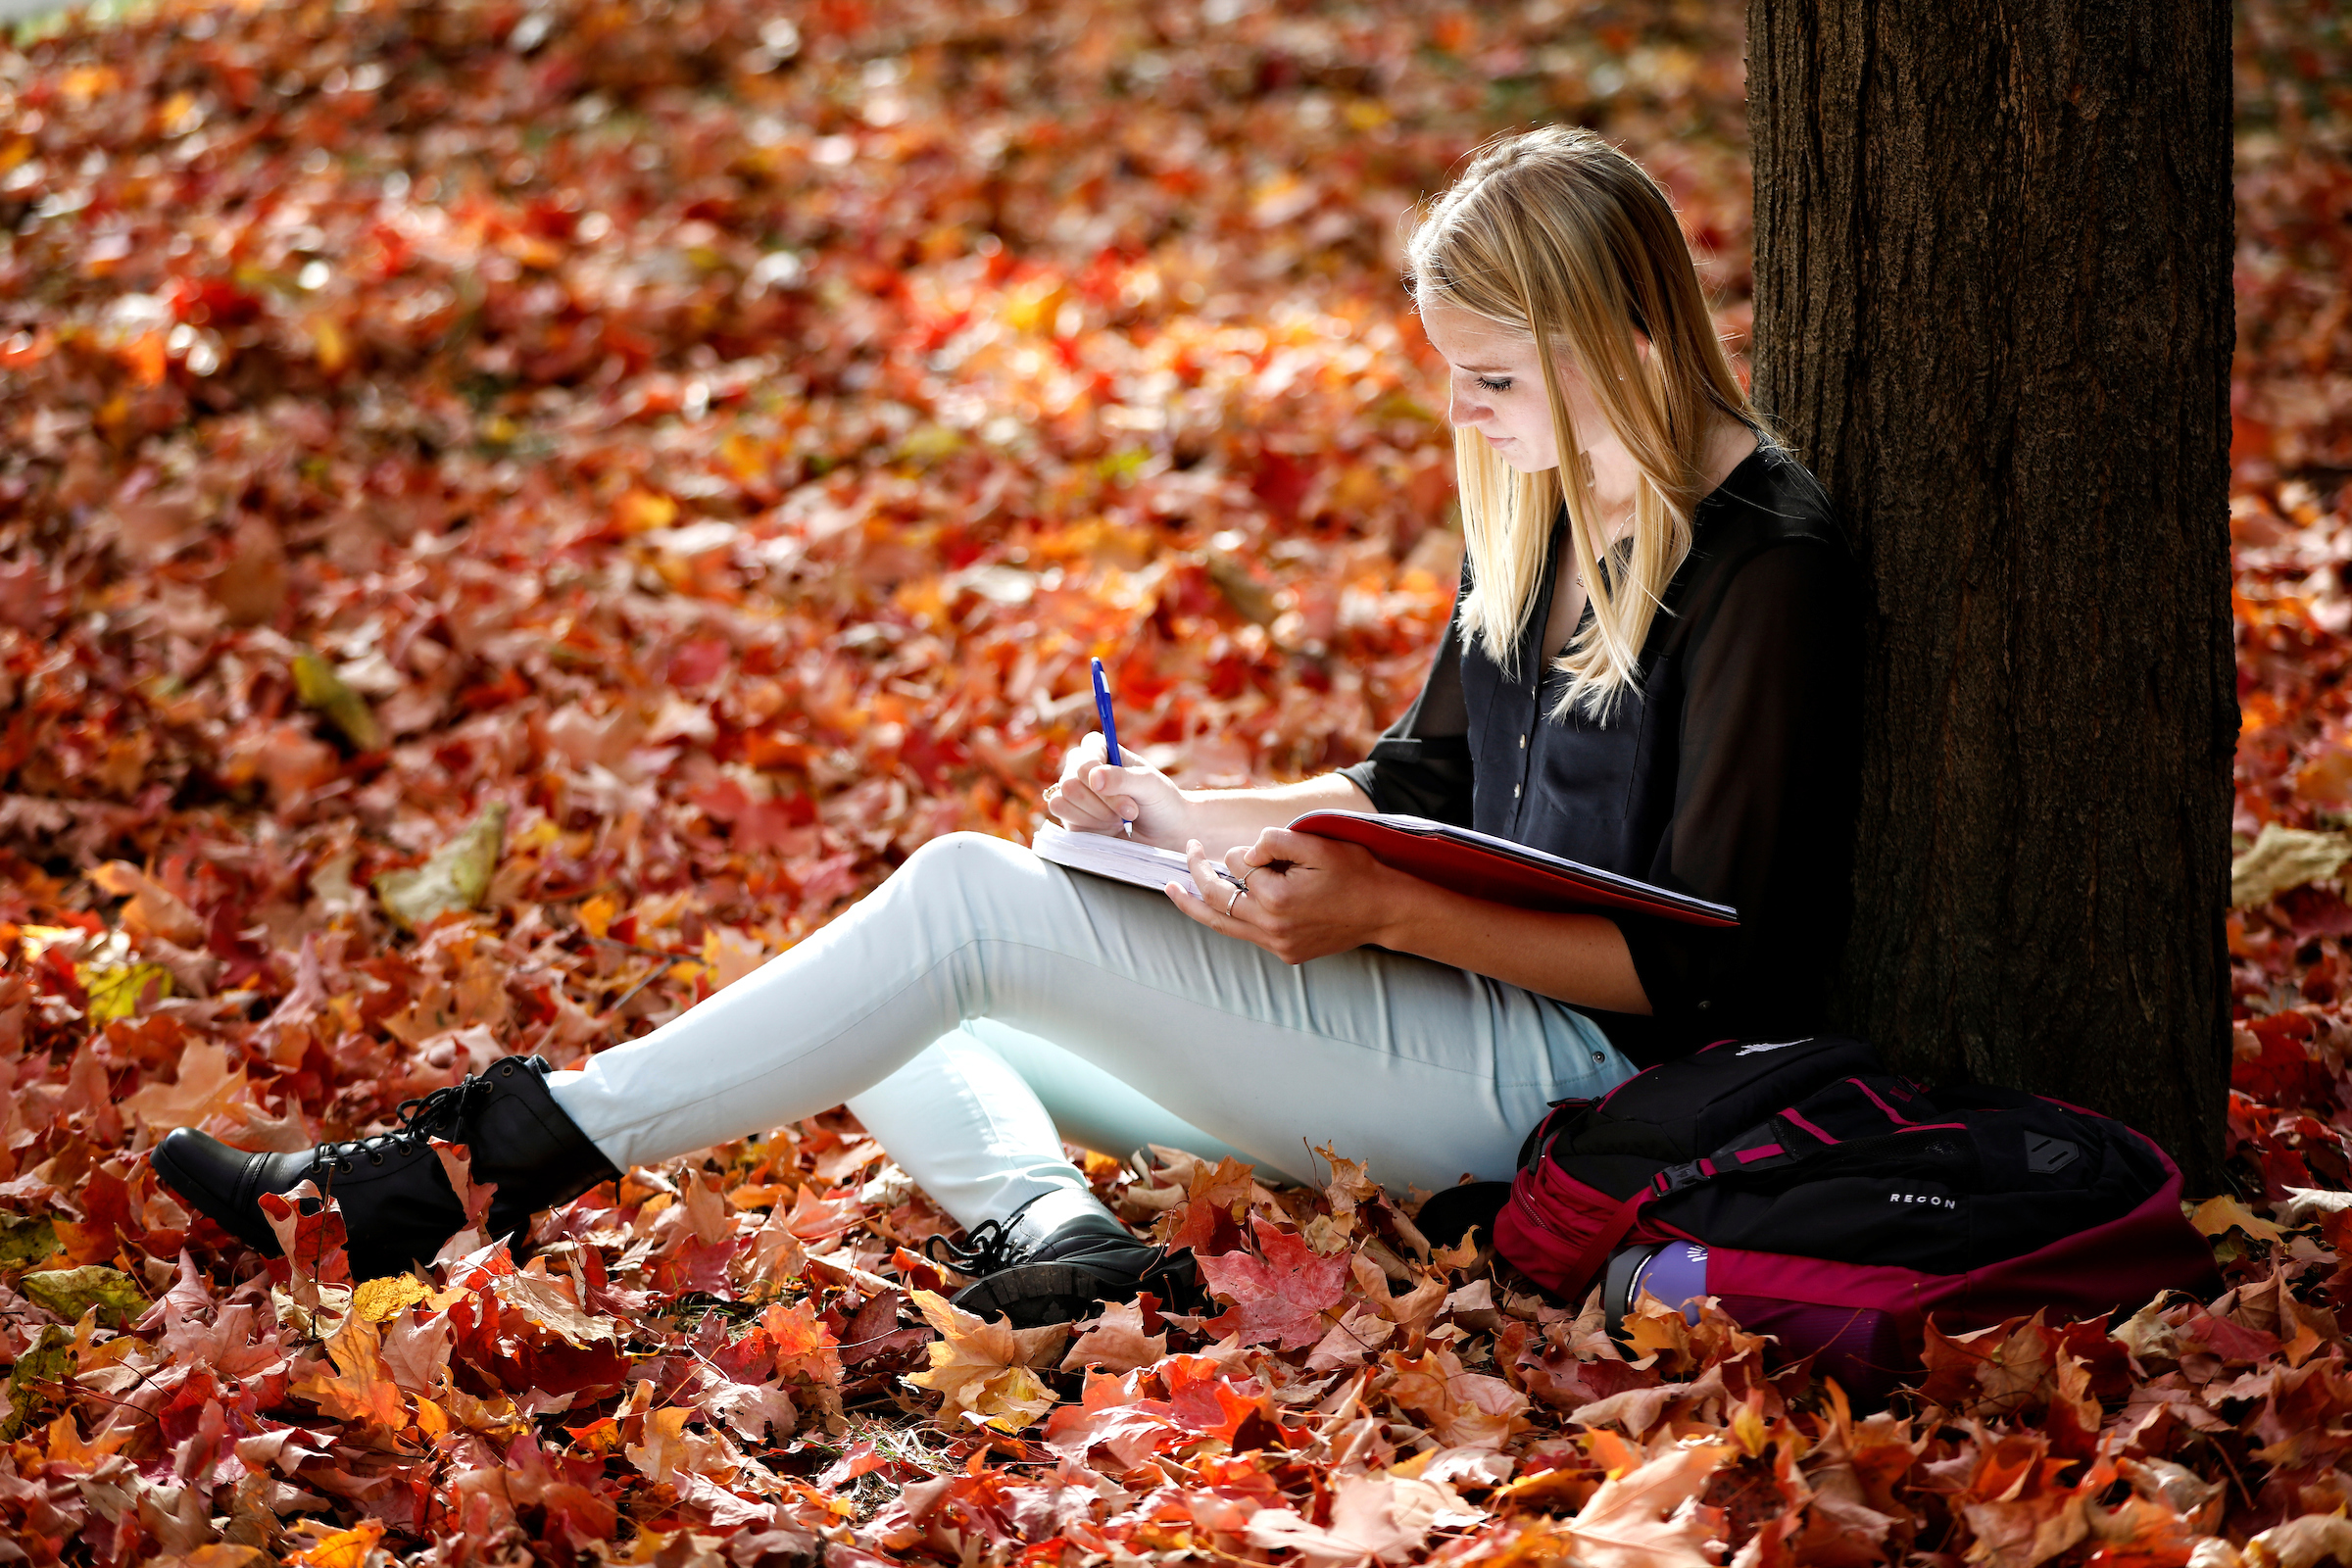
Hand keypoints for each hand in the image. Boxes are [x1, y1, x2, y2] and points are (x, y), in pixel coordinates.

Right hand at [1043, 733, 1190, 845]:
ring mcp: (1074, 793)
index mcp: (1100, 749)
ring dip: (1097, 815)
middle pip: (1070, 781)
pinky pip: (1063, 817)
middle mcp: (1082, 768)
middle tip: (1131, 811)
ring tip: (1120, 819)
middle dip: (1103, 803)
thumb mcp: (1149, 785)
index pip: (1083, 755)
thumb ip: (1122, 778)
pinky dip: (1088, 825)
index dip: (1093, 773)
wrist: (1165, 834)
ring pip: (1063, 800)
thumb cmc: (1160, 801)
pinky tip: (1108, 828)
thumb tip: (1093, 777)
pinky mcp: (1071, 817)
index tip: (1116, 792)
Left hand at [1167, 828, 1402, 964]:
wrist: (1386, 910)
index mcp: (1276, 898)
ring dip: (1194, 905)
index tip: (1263, 847)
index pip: (1237, 865)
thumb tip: (1242, 853)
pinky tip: (1217, 907)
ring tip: (1172, 889)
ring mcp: (1278, 945)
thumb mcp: (1316, 843)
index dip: (1245, 849)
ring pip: (1222, 925)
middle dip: (1197, 872)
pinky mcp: (1286, 954)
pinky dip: (1228, 918)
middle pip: (1216, 899)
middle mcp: (1271, 927)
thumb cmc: (1355, 871)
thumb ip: (1273, 841)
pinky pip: (1246, 935)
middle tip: (1187, 851)